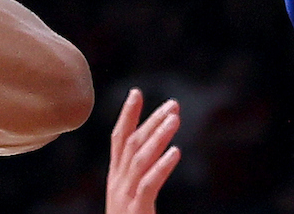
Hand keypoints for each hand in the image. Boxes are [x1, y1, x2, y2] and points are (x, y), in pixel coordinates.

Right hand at [105, 89, 181, 213]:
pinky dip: (161, 167)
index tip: (136, 91)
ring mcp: (124, 198)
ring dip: (157, 136)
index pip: (118, 141)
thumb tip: (159, 153)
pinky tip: (176, 152)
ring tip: (176, 119)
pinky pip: (148, 185)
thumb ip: (141, 179)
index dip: (127, 116)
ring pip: (139, 160)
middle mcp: (117, 185)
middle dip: (151, 121)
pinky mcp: (135, 211)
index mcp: (116, 180)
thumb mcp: (133, 199)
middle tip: (174, 103)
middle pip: (131, 145)